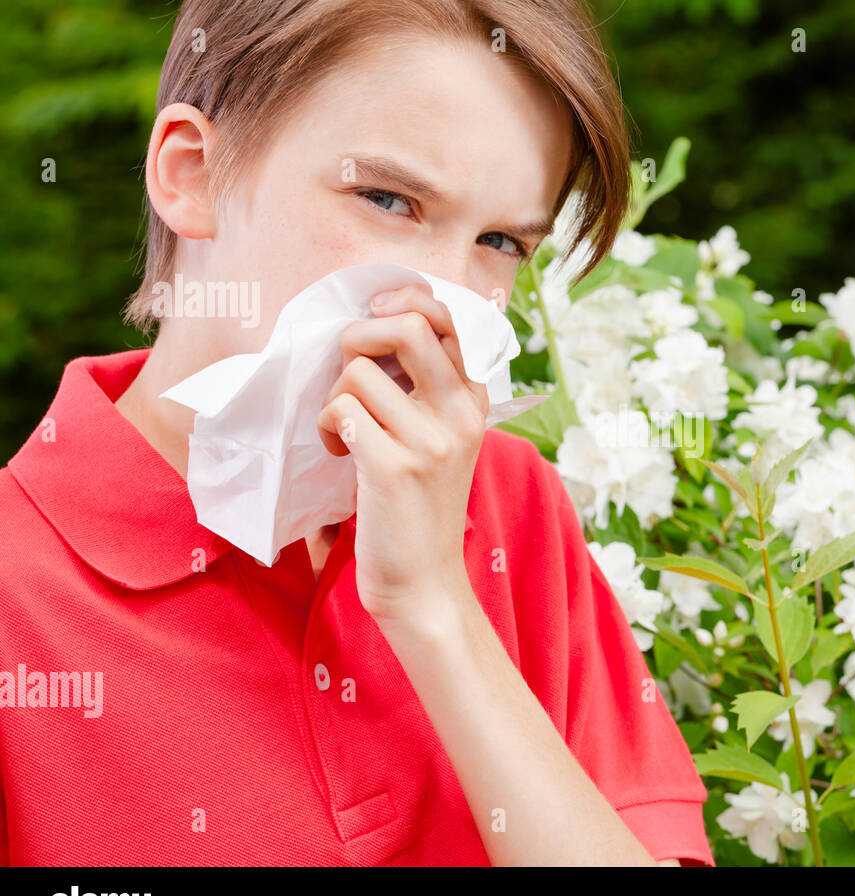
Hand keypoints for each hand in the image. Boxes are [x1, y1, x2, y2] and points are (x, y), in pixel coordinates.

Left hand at [316, 282, 486, 632]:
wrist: (426, 583)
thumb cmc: (421, 508)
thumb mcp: (444, 441)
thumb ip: (428, 389)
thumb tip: (377, 327)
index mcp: (474, 402)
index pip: (448, 318)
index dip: (405, 300)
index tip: (375, 315)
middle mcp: (461, 415)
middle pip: (407, 326)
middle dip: (359, 337)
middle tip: (351, 374)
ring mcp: (431, 441)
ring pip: (358, 370)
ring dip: (333, 397)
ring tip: (342, 431)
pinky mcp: (394, 467)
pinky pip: (340, 410)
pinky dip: (326, 427)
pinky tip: (338, 455)